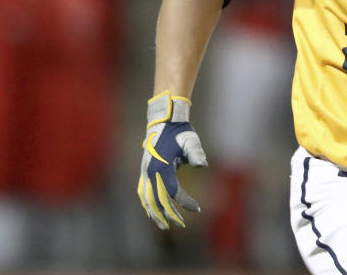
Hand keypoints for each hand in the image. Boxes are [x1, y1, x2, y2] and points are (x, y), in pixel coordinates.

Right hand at [137, 91, 207, 229]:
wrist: (163, 122)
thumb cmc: (180, 132)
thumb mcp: (190, 141)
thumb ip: (196, 153)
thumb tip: (203, 165)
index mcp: (161, 167)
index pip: (172, 192)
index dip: (184, 202)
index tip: (197, 209)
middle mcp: (150, 172)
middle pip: (157, 201)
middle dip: (169, 215)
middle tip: (181, 224)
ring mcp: (145, 172)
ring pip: (146, 199)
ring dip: (154, 213)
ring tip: (164, 225)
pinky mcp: (144, 171)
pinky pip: (143, 192)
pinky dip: (147, 204)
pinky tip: (153, 211)